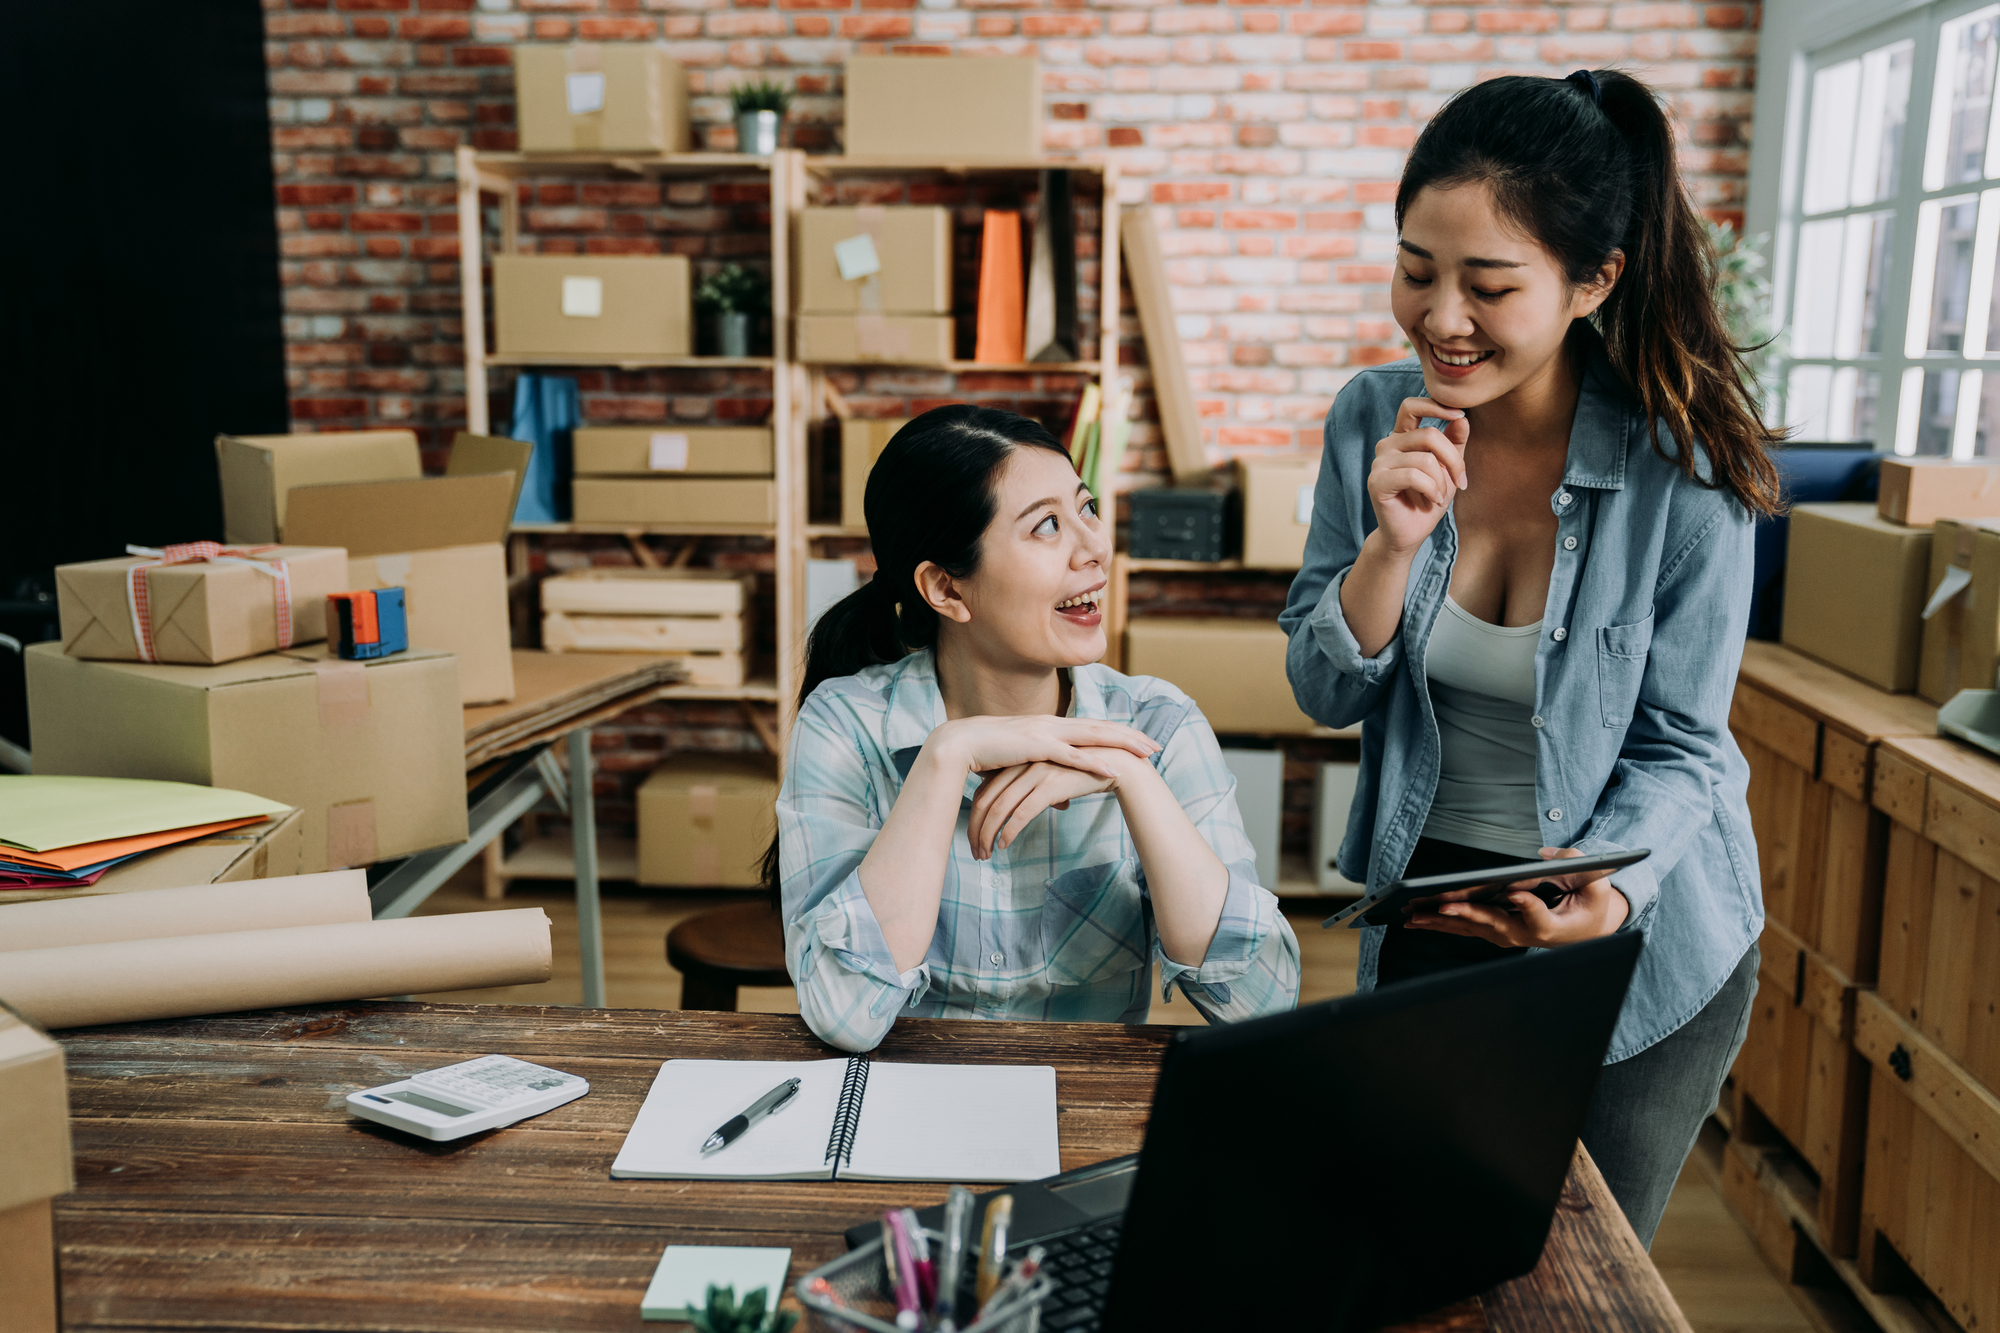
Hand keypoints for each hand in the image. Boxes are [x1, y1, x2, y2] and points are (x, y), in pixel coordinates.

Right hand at [929, 715, 1159, 780]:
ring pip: (1092, 737)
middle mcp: (1052, 723)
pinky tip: (1113, 769)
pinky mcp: (1035, 746)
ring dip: (1121, 744)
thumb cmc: (988, 755)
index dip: (1118, 732)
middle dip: (1130, 736)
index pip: (1091, 727)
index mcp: (1050, 725)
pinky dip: (1094, 763)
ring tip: (1145, 753)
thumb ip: (1047, 779)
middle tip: (1156, 745)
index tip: (1141, 739)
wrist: (959, 744)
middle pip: (1100, 728)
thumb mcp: (1023, 768)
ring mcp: (1045, 732)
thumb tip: (1066, 802)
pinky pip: (1071, 756)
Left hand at [967, 750, 1140, 859]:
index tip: (974, 838)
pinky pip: (1022, 812)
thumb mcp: (1049, 778)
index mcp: (1017, 762)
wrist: (1115, 765)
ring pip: (1000, 808)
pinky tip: (1004, 845)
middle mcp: (1022, 765)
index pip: (985, 791)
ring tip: (986, 854)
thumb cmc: (1080, 774)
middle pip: (986, 801)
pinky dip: (1009, 831)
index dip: (976, 817)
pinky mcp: (1050, 786)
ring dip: (989, 835)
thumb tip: (1018, 811)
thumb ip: (1030, 788)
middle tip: (975, 851)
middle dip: (976, 830)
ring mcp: (1035, 774)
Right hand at [1368, 397, 1469, 555]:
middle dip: (1453, 459)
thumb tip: (1462, 418)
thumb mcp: (1448, 469)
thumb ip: (1454, 442)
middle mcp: (1387, 445)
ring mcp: (1379, 463)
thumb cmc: (1428, 499)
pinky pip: (1414, 476)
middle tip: (1460, 480)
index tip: (1460, 415)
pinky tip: (1432, 500)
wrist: (1410, 534)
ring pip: (1425, 459)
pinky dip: (1431, 490)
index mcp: (1401, 437)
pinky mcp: (1377, 481)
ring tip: (1440, 496)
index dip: (1436, 405)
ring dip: (1442, 481)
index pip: (1411, 406)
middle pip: (1429, 435)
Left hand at [1403, 847, 1629, 946]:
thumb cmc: (1591, 906)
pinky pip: (1466, 928)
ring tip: (1413, 916)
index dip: (1527, 906)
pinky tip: (1417, 919)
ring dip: (1442, 922)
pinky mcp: (1497, 932)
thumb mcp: (1597, 884)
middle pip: (1494, 925)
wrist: (1588, 930)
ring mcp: (1509, 936)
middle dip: (1466, 914)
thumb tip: (1546, 855)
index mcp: (1554, 928)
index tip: (1515, 893)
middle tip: (1442, 905)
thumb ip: (1578, 866)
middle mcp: (1526, 936)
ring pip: (1473, 929)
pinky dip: (1441, 923)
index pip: (1538, 917)